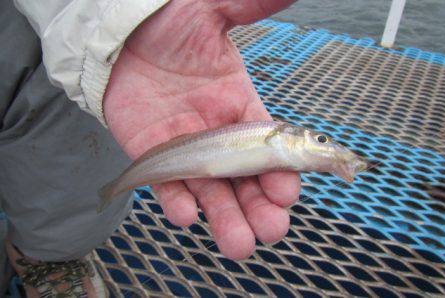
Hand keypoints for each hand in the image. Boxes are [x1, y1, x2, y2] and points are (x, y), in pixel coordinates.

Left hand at [104, 0, 298, 259]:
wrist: (121, 36)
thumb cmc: (169, 26)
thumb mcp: (211, 14)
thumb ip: (247, 8)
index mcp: (241, 107)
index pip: (268, 144)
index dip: (280, 169)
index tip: (289, 190)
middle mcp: (219, 135)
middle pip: (245, 179)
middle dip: (260, 207)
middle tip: (272, 230)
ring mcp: (188, 150)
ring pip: (212, 192)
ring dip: (225, 218)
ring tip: (239, 244)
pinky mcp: (155, 157)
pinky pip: (168, 186)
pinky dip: (177, 202)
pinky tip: (187, 216)